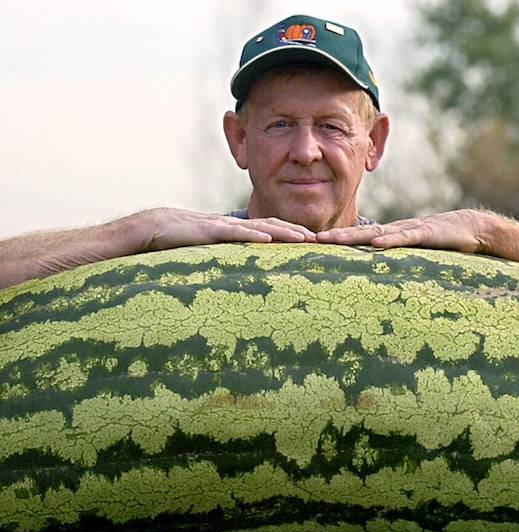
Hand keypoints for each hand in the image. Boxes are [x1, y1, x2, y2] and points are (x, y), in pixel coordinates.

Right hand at [143, 208, 316, 250]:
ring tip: (305, 238)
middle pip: (272, 226)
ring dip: (284, 232)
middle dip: (296, 232)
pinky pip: (235, 232)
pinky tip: (270, 239)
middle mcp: (234, 226)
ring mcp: (223, 226)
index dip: (290, 235)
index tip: (311, 243)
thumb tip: (241, 274)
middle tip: (319, 240)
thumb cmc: (181, 242)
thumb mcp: (210, 252)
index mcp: (236, 231)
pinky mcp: (210, 231)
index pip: (269, 231)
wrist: (154, 229)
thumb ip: (227, 257)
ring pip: (259, 227)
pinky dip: (253, 235)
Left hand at [316, 209, 490, 252]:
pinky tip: (375, 244)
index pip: (359, 238)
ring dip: (353, 236)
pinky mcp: (426, 234)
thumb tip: (378, 278)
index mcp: (390, 236)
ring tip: (332, 239)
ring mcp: (409, 230)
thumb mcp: (414, 255)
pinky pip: (405, 238)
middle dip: (336, 236)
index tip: (315, 244)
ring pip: (376, 233)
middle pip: (360, 233)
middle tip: (312, 240)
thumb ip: (397, 263)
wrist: (471, 229)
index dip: (338, 240)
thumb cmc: (441, 244)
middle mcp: (395, 231)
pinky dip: (391, 241)